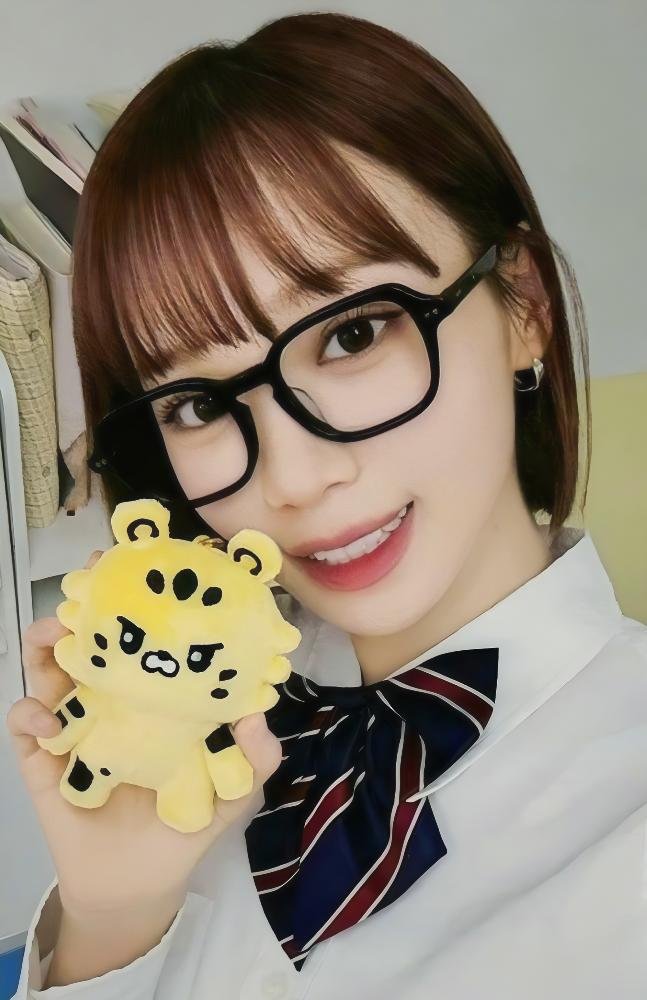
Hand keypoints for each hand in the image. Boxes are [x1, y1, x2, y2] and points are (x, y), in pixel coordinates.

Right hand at [5, 550, 282, 916]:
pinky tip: (48, 720)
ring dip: (45, 643)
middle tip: (90, 579)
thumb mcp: (237, 791)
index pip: (147, 634)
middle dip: (87, 600)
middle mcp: (113, 696)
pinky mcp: (44, 759)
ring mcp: (75, 723)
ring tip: (55, 635)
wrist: (140, 882)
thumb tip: (257, 716)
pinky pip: (25, 725)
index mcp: (157, 692)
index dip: (142, 596)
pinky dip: (29, 714)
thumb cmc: (190, 822)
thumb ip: (256, 758)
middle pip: (93, 635)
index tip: (146, 561)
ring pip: (48, 668)